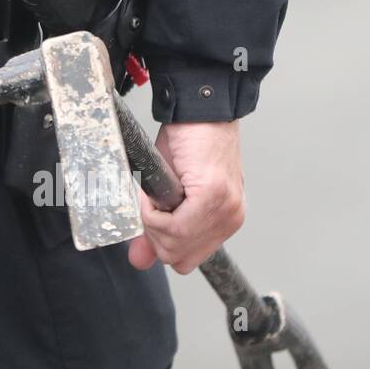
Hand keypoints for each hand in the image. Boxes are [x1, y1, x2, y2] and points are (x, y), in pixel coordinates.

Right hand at [127, 120, 245, 274]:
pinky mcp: (212, 195)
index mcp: (224, 220)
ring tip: (150, 196)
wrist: (200, 109)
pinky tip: (150, 193)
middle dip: (153, 235)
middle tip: (147, 207)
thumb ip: (158, 228)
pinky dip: (151, 211)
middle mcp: (230, 219)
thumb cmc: (189, 141)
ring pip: (175, 244)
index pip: (186, 259)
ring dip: (151, 222)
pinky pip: (173, 225)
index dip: (159, 244)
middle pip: (178, 257)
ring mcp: (224, 209)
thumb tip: (139, 259)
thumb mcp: (170, 190)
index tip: (145, 223)